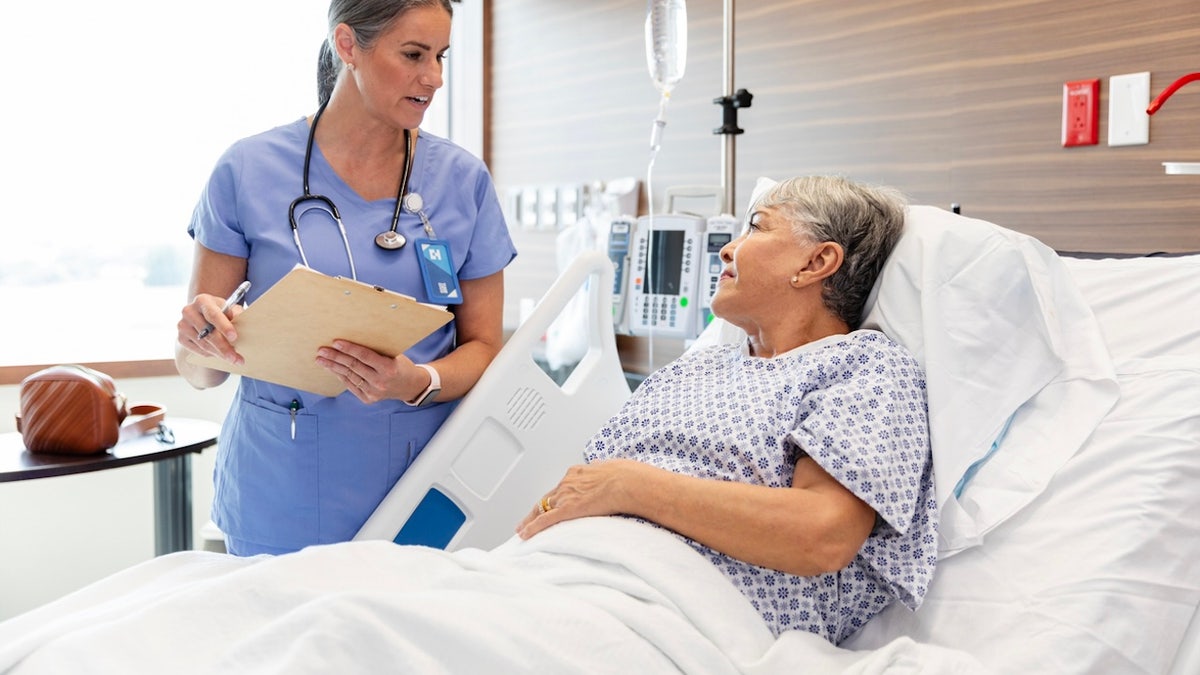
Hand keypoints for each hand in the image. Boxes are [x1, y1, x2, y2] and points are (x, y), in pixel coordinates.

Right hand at [177, 294, 244, 364]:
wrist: (204, 315)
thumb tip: (244, 326)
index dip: (224, 326)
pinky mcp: (181, 338)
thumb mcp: (231, 308)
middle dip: (224, 347)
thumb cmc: (222, 312)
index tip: (234, 337)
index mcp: (203, 301)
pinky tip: (222, 356)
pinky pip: (198, 350)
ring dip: (220, 354)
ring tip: (234, 360)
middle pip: (208, 333)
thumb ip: (237, 315)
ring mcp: (183, 325)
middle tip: (237, 358)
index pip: (213, 314)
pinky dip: (212, 354)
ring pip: (204, 344)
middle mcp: (189, 311)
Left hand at [316, 340, 425, 403]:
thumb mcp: (394, 355)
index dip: (349, 348)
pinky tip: (332, 369)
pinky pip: (350, 385)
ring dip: (333, 367)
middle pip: (353, 366)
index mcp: (388, 368)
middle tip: (322, 350)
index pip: (364, 356)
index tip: (335, 342)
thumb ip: (375, 350)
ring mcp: (373, 392)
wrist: (410, 386)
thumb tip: (352, 340)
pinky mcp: (368, 399)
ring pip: (349, 376)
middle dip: (335, 357)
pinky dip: (340, 376)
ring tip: (321, 359)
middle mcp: (380, 382)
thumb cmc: (400, 365)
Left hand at [516, 460, 645, 538]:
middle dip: (538, 508)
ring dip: (531, 519)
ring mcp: (566, 496)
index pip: (561, 487)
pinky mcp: (567, 509)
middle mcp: (568, 482)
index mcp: (578, 472)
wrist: (626, 482)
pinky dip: (532, 528)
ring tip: (523, 529)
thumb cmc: (625, 476)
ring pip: (542, 508)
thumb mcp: (611, 470)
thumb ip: (603, 476)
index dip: (554, 496)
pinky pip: (545, 520)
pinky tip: (525, 534)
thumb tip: (606, 477)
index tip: (551, 502)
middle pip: (548, 497)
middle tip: (528, 517)